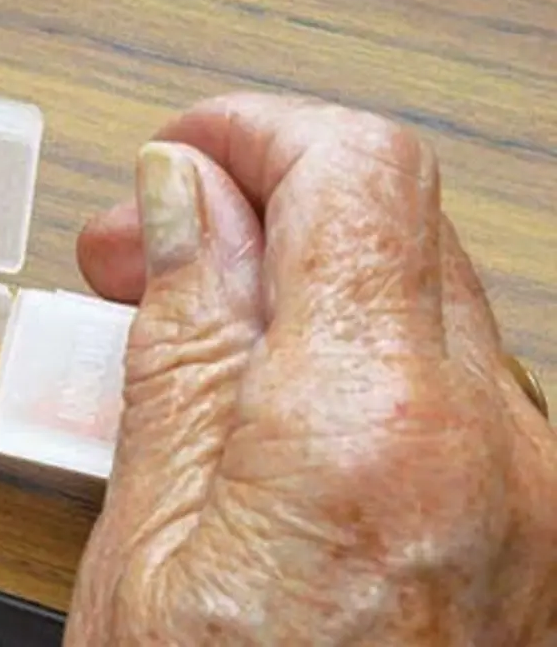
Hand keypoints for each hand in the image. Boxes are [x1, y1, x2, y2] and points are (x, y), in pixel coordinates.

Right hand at [70, 94, 555, 642]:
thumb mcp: (149, 535)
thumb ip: (183, 339)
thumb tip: (186, 197)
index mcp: (375, 429)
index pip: (356, 171)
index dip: (255, 132)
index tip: (179, 158)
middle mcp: (496, 446)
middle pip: (395, 222)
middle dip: (261, 203)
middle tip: (149, 249)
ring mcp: (535, 490)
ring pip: (417, 297)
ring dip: (301, 283)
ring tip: (191, 338)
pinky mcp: (534, 525)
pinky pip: (441, 383)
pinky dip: (346, 360)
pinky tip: (262, 411)